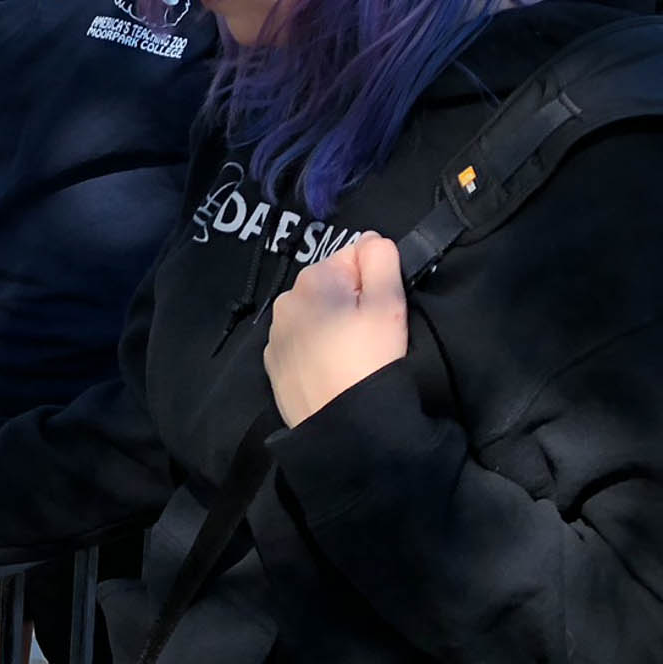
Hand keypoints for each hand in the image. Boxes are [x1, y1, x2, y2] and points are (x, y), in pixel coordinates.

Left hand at [263, 232, 408, 426]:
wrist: (341, 424)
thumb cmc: (369, 360)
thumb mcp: (389, 304)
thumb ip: (381, 260)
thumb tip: (370, 238)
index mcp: (315, 278)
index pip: (355, 256)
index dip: (376, 281)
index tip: (381, 312)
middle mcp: (286, 298)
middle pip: (333, 284)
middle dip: (352, 301)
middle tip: (369, 336)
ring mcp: (276, 332)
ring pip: (315, 313)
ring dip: (333, 324)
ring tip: (350, 355)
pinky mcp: (273, 361)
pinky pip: (301, 340)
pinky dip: (316, 347)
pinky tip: (330, 368)